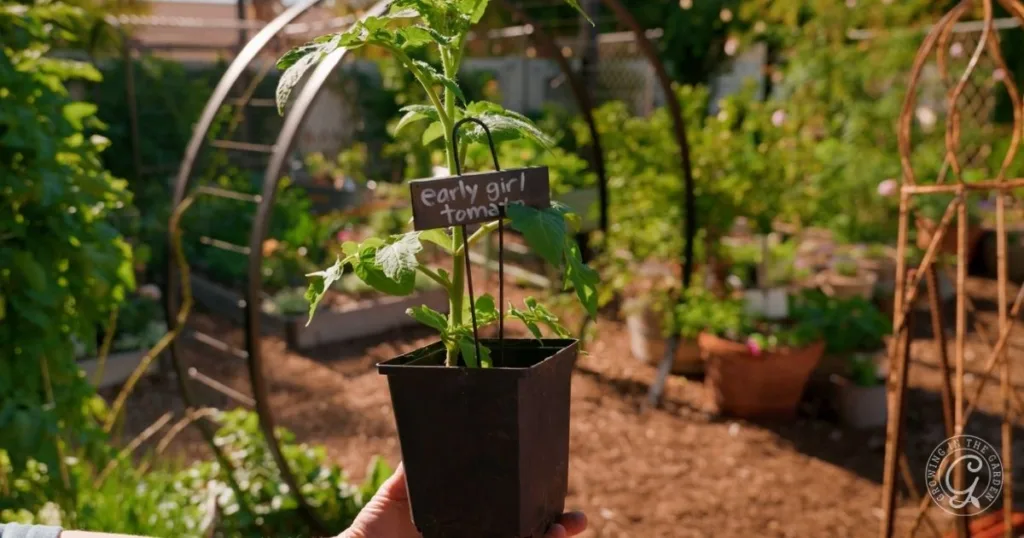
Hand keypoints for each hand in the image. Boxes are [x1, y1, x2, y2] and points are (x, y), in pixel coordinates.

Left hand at [341, 463, 586, 537]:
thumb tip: (430, 424)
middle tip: (577, 520)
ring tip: (563, 530)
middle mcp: (477, 537)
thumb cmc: (373, 532)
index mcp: (467, 525)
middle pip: (526, 535)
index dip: (537, 509)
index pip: (510, 518)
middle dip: (556, 529)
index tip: (559, 497)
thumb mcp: (398, 494)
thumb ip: (416, 467)